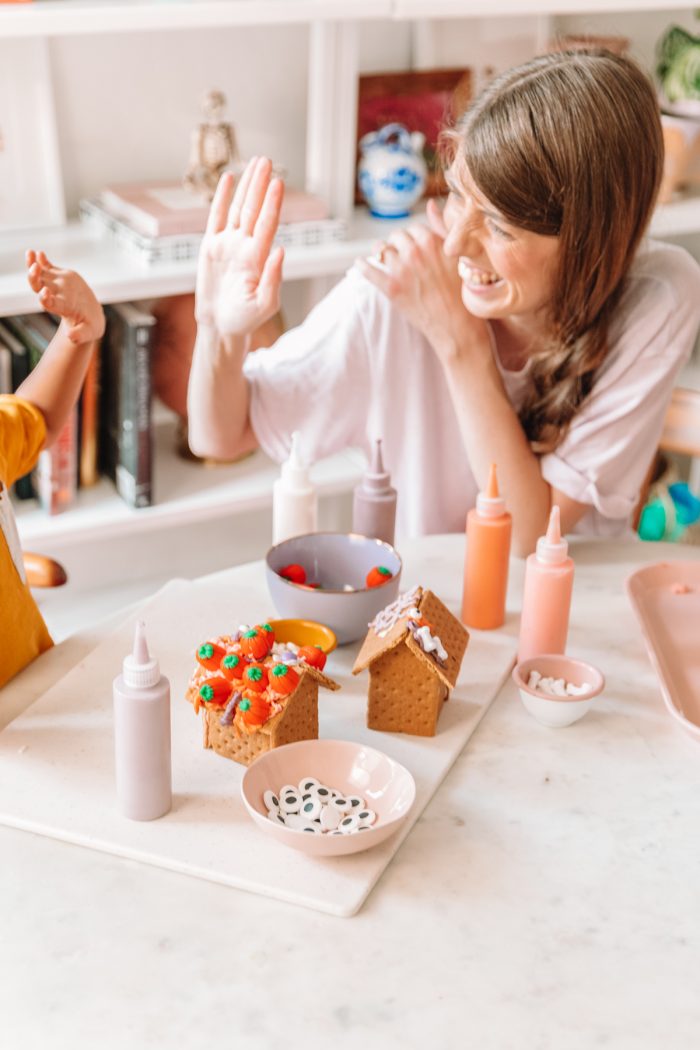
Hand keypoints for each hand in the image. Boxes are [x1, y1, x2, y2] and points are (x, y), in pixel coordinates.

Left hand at [25, 250, 104, 343]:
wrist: (89, 317)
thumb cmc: (89, 327)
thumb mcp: (89, 332)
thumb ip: (80, 335)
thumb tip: (72, 337)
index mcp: (63, 308)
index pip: (50, 304)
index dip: (45, 299)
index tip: (44, 294)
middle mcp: (56, 294)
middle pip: (40, 286)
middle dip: (34, 278)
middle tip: (34, 269)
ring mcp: (57, 285)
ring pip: (41, 274)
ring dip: (33, 264)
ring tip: (30, 253)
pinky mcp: (60, 276)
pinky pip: (48, 267)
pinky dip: (42, 260)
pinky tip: (38, 252)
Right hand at [195, 157, 284, 335]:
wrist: (221, 326)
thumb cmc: (245, 319)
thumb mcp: (264, 305)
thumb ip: (273, 279)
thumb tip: (281, 250)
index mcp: (258, 258)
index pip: (266, 225)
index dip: (272, 203)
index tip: (278, 183)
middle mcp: (245, 246)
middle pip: (254, 209)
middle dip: (260, 185)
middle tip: (267, 161)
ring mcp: (228, 244)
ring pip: (238, 208)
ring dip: (247, 186)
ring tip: (256, 163)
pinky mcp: (212, 246)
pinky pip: (216, 217)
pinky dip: (222, 198)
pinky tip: (229, 179)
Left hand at [355, 199, 489, 363]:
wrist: (457, 326)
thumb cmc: (460, 293)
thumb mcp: (457, 256)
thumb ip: (442, 228)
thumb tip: (430, 203)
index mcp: (433, 241)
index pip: (414, 228)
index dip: (413, 237)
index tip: (413, 246)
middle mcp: (416, 252)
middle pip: (396, 237)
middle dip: (397, 244)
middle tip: (399, 255)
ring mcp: (402, 270)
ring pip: (381, 249)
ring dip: (380, 252)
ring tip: (382, 258)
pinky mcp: (391, 288)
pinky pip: (369, 270)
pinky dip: (362, 266)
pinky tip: (360, 264)